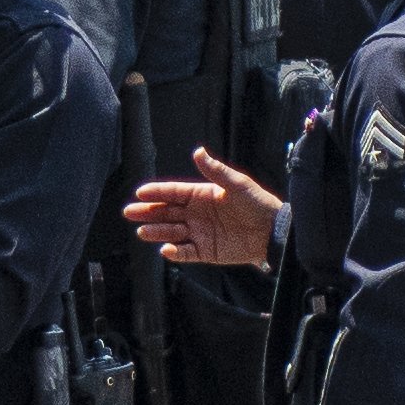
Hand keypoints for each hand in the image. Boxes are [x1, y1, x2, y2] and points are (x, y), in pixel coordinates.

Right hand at [122, 147, 282, 266]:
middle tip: (129, 212)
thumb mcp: (237, 184)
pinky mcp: (206, 251)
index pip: (173, 193)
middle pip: (166, 212)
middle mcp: (196, 214)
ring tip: (142, 232)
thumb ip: (215, 171)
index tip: (140, 192)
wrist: (274, 232)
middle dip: (148, 212)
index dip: (157, 192)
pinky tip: (166, 250)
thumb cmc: (258, 203)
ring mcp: (199, 233)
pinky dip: (175, 253)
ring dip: (157, 232)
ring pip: (172, 232)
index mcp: (201, 195)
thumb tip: (197, 151)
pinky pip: (186, 253)